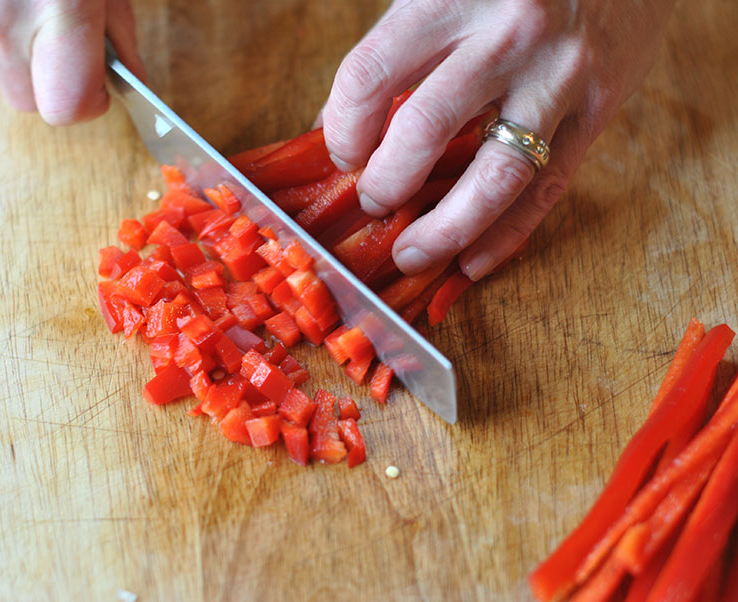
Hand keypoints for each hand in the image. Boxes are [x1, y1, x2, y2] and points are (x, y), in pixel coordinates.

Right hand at [0, 0, 144, 124]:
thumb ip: (119, 36)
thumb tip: (129, 84)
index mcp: (62, 10)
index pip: (69, 108)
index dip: (90, 103)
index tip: (100, 86)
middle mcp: (3, 18)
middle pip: (29, 100)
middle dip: (51, 83)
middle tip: (63, 38)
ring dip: (13, 48)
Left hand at [322, 0, 674, 277]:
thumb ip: (396, 51)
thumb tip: (337, 126)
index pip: (370, 76)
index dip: (344, 129)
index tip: (343, 154)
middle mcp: (507, 35)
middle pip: (425, 130)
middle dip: (386, 183)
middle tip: (374, 203)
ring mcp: (559, 76)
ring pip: (494, 176)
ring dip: (444, 231)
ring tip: (411, 255)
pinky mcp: (599, 109)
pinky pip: (546, 190)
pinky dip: (504, 236)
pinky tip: (471, 263)